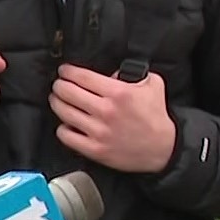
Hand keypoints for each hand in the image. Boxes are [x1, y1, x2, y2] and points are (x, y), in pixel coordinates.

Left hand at [49, 63, 176, 173]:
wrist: (162, 149)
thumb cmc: (156, 117)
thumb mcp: (152, 85)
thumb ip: (134, 73)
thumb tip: (111, 74)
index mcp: (119, 93)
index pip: (82, 76)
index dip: (68, 71)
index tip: (64, 70)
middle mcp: (106, 111)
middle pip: (67, 92)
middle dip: (59, 85)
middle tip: (59, 84)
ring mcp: (98, 131)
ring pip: (63, 112)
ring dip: (57, 103)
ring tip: (58, 100)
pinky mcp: (95, 149)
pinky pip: (66, 136)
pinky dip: (62, 128)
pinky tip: (66, 124)